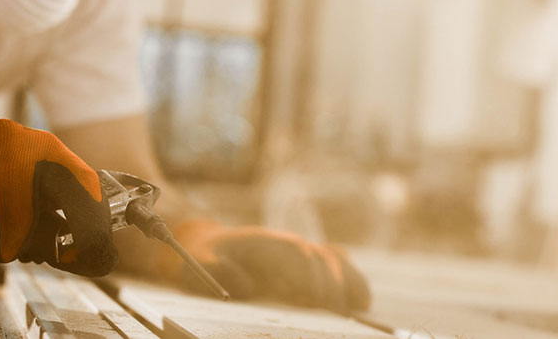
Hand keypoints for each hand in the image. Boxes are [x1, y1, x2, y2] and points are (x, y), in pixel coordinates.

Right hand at [0, 119, 116, 275]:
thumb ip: (58, 221)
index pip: (81, 182)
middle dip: (11, 244)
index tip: (81, 253)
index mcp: (45, 148)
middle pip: (18, 213)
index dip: (86, 222)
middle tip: (5, 250)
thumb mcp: (29, 187)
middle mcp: (12, 141)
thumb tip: (96, 261)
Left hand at [159, 220, 370, 310]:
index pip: (296, 252)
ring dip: (349, 279)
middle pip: (321, 256)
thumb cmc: (202, 260)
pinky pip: (336, 266)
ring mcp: (299, 253)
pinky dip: (351, 280)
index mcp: (263, 243)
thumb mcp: (198, 265)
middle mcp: (287, 245)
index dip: (309, 273)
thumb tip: (246, 287)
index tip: (316, 300)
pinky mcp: (306, 266)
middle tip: (338, 313)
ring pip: (334, 258)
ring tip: (358, 307)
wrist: (206, 247)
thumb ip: (216, 272)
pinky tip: (359, 302)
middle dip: (333, 283)